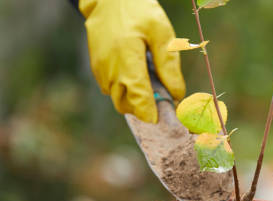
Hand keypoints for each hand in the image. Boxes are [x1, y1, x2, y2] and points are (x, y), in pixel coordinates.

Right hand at [80, 0, 184, 122]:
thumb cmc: (139, 11)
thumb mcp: (161, 33)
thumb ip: (169, 65)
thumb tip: (176, 94)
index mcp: (127, 60)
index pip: (138, 99)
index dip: (150, 113)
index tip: (161, 118)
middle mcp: (109, 69)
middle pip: (125, 105)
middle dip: (142, 109)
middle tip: (159, 100)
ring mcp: (100, 69)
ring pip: (116, 98)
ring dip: (132, 99)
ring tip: (149, 85)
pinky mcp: (96, 67)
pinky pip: (110, 88)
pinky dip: (123, 89)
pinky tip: (136, 75)